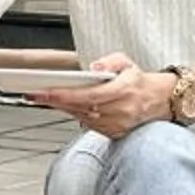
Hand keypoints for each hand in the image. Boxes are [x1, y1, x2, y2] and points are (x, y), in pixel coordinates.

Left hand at [31, 53, 171, 134]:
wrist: (161, 102)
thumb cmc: (139, 82)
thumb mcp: (127, 62)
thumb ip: (110, 61)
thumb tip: (94, 68)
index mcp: (123, 91)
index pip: (87, 95)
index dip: (64, 95)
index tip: (46, 92)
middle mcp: (120, 111)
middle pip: (80, 108)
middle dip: (56, 101)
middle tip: (34, 94)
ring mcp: (117, 125)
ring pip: (82, 117)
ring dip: (63, 108)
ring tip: (44, 98)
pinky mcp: (115, 134)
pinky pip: (89, 125)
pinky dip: (75, 115)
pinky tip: (64, 106)